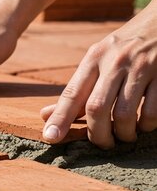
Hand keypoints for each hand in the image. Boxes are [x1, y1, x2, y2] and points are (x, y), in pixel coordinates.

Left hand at [41, 0, 156, 147]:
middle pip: (96, 108)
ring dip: (123, 133)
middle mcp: (115, 62)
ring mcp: (141, 68)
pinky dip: (147, 124)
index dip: (60, 118)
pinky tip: (145, 124)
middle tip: (102, 144)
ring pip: (124, 114)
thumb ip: (76, 90)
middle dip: (97, 134)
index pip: (72, 93)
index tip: (50, 137)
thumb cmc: (125, 47)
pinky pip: (152, 111)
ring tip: (124, 135)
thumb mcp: (97, 60)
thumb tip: (45, 116)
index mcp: (94, 58)